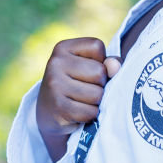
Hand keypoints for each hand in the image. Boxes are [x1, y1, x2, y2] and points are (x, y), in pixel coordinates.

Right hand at [36, 37, 120, 161]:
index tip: (87, 70)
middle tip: (86, 89)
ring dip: (96, 102)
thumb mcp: (90, 67)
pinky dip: (90, 115)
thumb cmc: (77, 84)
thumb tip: (115, 66)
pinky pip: (90, 112)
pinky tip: (80, 112)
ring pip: (97, 94)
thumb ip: (108, 63)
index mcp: (63, 48)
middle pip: (99, 72)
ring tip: (83, 101)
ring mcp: (55, 85)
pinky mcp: (59, 107)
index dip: (100, 61)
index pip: (97, 46)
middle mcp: (56, 63)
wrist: (48, 112)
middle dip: (100, 84)